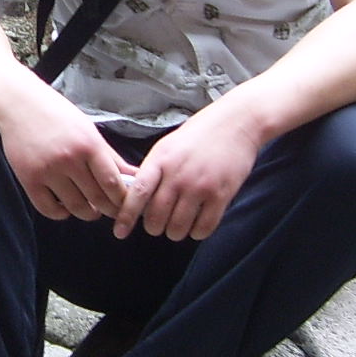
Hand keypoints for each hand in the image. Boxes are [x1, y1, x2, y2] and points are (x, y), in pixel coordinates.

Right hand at [0, 89, 132, 223]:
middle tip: (112, 211)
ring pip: (75, 206)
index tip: (126, 204)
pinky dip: (61, 214)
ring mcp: (48, 170)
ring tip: (90, 209)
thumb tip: (135, 176)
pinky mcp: (29, 179)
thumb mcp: (88, 130)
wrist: (18, 103)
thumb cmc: (56, 113)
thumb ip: (110, 157)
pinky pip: (48, 209)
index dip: (122, 200)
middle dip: (108, 210)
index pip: (113, 183)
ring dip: (87, 213)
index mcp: (89, 144)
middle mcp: (69, 159)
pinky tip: (65, 207)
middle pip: (96, 198)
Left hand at [114, 100, 262, 241]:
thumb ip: (153, 170)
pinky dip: (197, 233)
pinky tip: (197, 226)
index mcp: (160, 160)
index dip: (126, 217)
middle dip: (154, 228)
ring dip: (175, 233)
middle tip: (158, 226)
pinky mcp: (221, 195)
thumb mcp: (168, 146)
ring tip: (178, 226)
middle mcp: (178, 175)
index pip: (137, 194)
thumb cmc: (199, 135)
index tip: (119, 232)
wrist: (236, 123)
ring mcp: (200, 186)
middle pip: (156, 217)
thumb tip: (137, 198)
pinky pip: (204, 227)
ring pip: (178, 227)